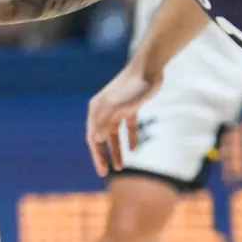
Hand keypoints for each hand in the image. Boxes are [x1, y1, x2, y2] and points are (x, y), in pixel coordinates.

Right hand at [85, 63, 163, 177]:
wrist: (149, 69)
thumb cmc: (132, 86)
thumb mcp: (118, 106)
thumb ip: (105, 122)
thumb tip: (95, 139)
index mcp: (97, 110)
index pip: (93, 138)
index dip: (96, 156)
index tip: (102, 171)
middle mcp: (104, 110)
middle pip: (101, 138)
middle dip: (103, 156)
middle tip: (105, 173)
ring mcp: (117, 109)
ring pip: (114, 135)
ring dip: (116, 150)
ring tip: (120, 166)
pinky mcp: (131, 107)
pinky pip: (127, 127)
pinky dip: (130, 138)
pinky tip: (134, 148)